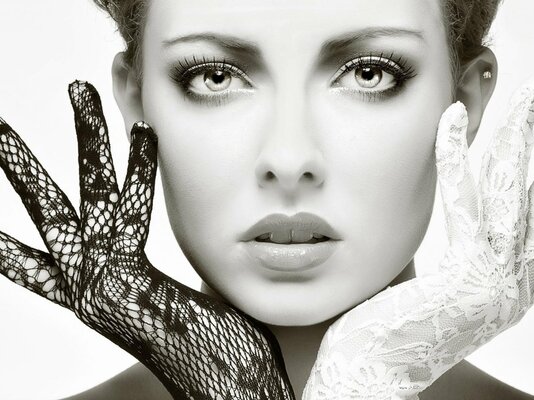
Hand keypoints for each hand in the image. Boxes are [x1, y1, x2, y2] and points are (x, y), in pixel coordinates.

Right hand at [0, 81, 293, 399]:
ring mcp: (102, 285)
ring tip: (77, 91)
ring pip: (85, 200)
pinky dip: (139, 169)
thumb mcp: (177, 307)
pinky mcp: (130, 281)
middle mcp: (87, 289)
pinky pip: (133, 213)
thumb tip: (194, 262)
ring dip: (86, 141)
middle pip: (47, 213)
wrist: (229, 392)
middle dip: (22, 167)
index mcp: (94, 296)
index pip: (35, 261)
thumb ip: (170, 281)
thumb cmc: (211, 353)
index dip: (9, 239)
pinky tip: (143, 129)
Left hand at [302, 78, 533, 399]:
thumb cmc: (405, 335)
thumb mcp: (451, 299)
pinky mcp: (463, 267)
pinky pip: (463, 198)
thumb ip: (466, 267)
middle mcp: (517, 283)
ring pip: (517, 189)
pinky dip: (456, 153)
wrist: (379, 374)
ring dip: (524, 132)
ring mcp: (494, 275)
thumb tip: (465, 233)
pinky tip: (454, 117)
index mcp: (518, 292)